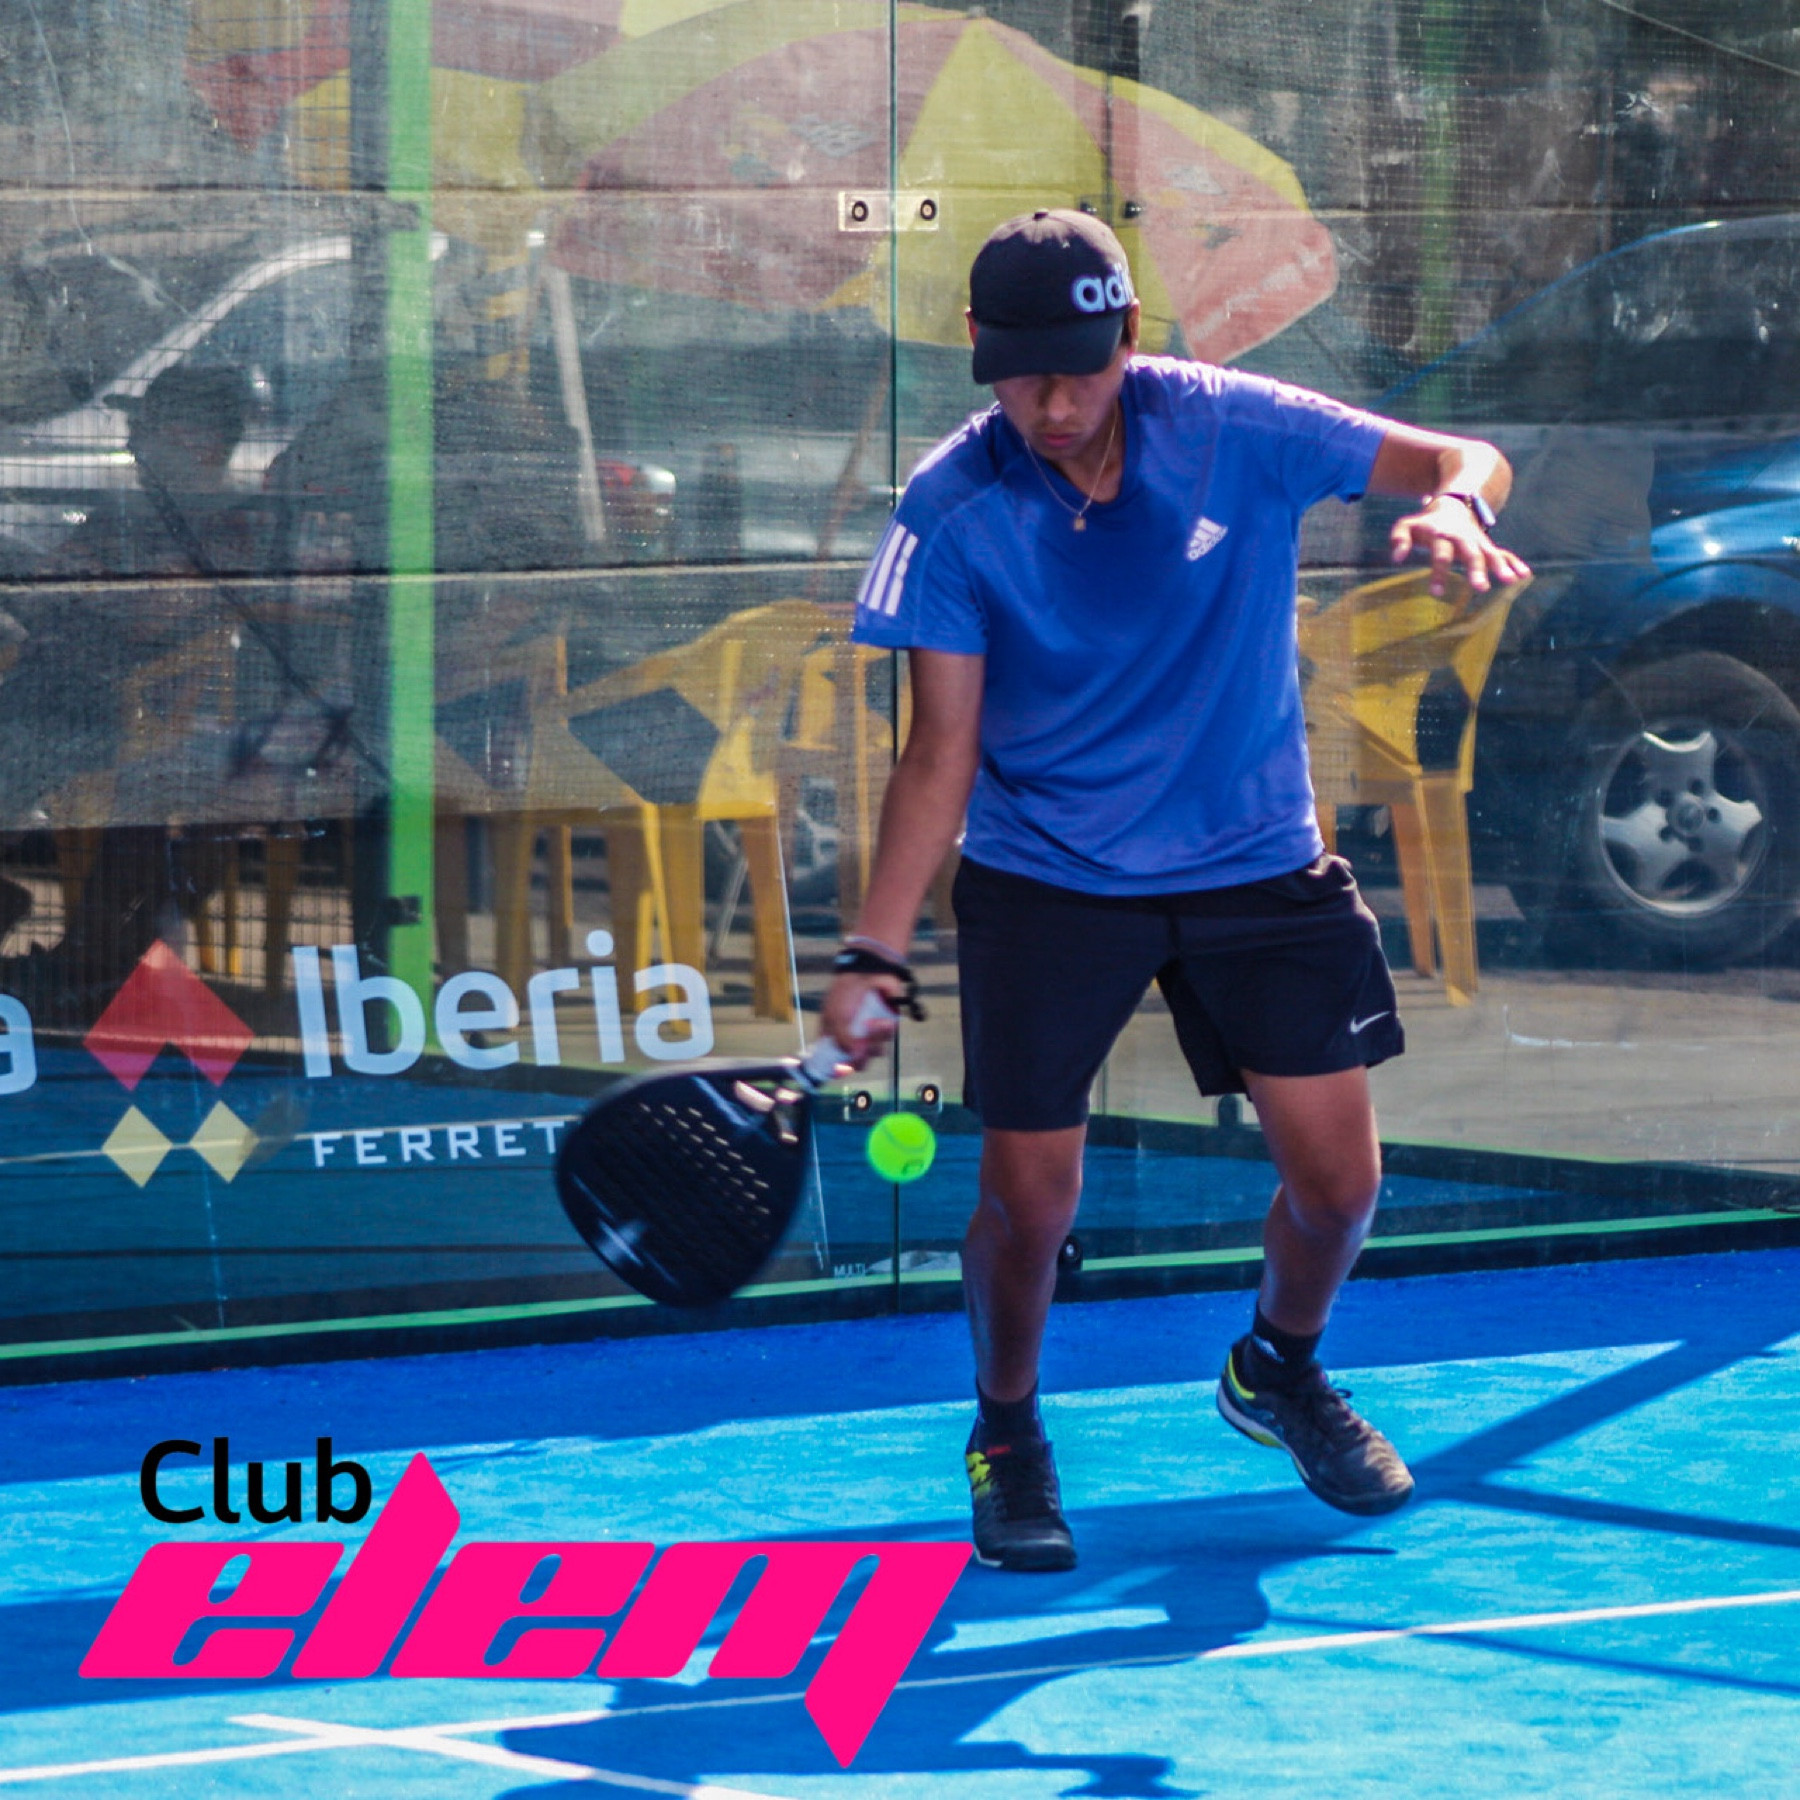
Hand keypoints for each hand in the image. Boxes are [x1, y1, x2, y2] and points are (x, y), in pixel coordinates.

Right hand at [820, 973, 902, 1068]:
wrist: (869, 971)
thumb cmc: (846, 991)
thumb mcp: (836, 1016)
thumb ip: (842, 1040)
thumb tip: (854, 1058)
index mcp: (834, 1034)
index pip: (834, 1059)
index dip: (837, 1067)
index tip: (841, 1069)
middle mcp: (851, 1036)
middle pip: (857, 1061)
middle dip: (861, 1057)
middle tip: (862, 1048)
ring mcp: (869, 1032)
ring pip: (874, 1052)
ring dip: (875, 1041)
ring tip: (874, 1024)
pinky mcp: (885, 1026)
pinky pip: (887, 1039)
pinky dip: (885, 1032)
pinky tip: (883, 1021)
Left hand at [1389, 495, 1531, 600]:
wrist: (1451, 505)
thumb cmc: (1424, 523)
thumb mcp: (1406, 525)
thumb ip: (1399, 539)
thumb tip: (1397, 558)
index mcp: (1442, 535)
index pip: (1441, 555)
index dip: (1439, 573)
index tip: (1437, 593)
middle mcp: (1462, 538)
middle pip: (1471, 554)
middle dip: (1476, 570)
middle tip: (1480, 588)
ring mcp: (1477, 541)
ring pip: (1490, 553)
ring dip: (1501, 566)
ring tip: (1510, 581)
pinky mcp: (1486, 545)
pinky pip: (1503, 553)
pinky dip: (1514, 562)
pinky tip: (1524, 575)